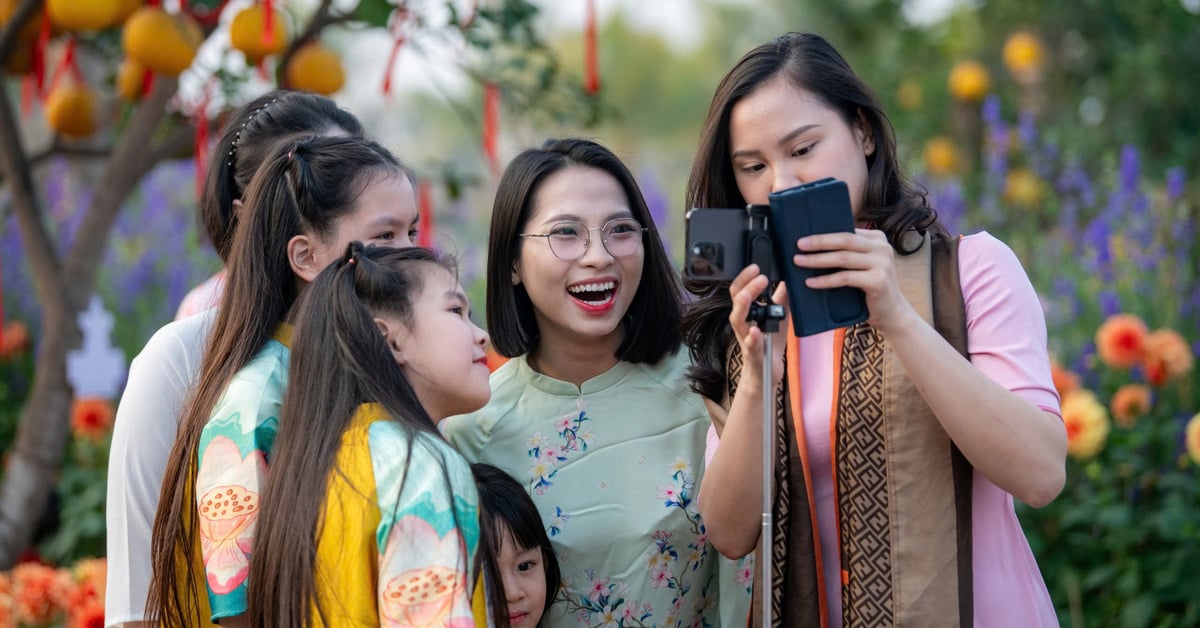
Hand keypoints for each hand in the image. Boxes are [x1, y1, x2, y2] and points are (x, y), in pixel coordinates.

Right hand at [728, 264, 787, 386]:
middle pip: (736, 300)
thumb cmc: (770, 342)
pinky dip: (752, 337)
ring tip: (750, 295)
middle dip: (746, 286)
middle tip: (760, 276)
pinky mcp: (754, 353)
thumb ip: (782, 298)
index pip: (740, 289)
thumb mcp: (779, 315)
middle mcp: (743, 322)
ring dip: (744, 306)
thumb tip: (789, 278)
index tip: (756, 265)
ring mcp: (746, 337)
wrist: (766, 371)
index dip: (745, 276)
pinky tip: (755, 331)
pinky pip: (751, 344)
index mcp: (747, 311)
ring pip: (738, 320)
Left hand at [792, 228, 916, 335]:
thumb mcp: (861, 265)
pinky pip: (845, 277)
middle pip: (845, 240)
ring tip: (799, 262)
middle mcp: (882, 248)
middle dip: (819, 241)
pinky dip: (826, 280)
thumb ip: (847, 253)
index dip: (824, 233)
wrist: (891, 312)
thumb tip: (812, 246)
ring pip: (843, 258)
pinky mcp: (878, 280)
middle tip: (799, 244)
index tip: (803, 236)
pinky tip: (811, 282)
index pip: (846, 231)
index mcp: (877, 239)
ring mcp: (882, 264)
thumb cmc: (869, 288)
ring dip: (818, 260)